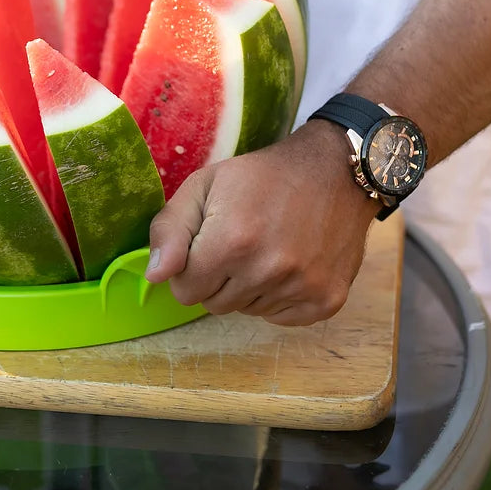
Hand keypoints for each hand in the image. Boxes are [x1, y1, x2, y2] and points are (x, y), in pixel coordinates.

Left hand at [144, 120, 380, 325]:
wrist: (334, 172)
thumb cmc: (262, 176)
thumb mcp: (204, 185)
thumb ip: (170, 230)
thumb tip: (156, 277)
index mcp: (232, 242)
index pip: (184, 291)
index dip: (190, 267)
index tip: (208, 244)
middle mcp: (268, 270)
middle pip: (214, 305)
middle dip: (217, 279)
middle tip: (239, 242)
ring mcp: (302, 288)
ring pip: (247, 311)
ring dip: (248, 287)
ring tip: (266, 248)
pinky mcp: (326, 300)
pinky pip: (281, 318)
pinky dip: (278, 297)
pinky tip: (288, 263)